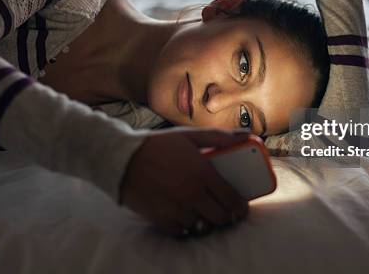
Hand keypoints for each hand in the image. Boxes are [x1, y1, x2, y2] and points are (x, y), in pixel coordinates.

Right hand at [121, 127, 249, 236]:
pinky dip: (186, 226)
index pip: (231, 198)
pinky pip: (182, 231)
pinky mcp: (161, 218)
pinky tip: (185, 215)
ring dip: (206, 220)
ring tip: (204, 212)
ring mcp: (176, 208)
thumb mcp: (189, 136)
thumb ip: (219, 137)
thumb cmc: (158, 145)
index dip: (240, 206)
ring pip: (202, 226)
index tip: (241, 208)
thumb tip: (246, 136)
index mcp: (202, 173)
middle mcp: (191, 193)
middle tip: (225, 212)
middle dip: (226, 216)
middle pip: (220, 216)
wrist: (122, 157)